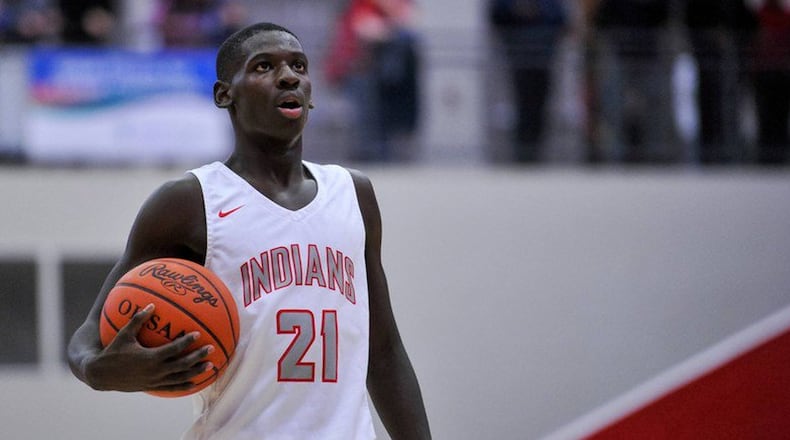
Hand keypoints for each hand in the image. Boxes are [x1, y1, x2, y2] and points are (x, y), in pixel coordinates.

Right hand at [83, 304, 212, 392]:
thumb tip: (151, 305)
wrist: (100, 375)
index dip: (186, 342)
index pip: (173, 349)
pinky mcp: (152, 387)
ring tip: (211, 366)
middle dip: (198, 357)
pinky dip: (184, 386)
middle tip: (211, 349)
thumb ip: (138, 320)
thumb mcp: (124, 334)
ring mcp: (155, 381)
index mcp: (150, 357)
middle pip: (182, 364)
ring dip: (196, 372)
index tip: (198, 334)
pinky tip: (194, 383)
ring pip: (180, 378)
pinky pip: (171, 388)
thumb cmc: (112, 351)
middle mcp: (155, 371)